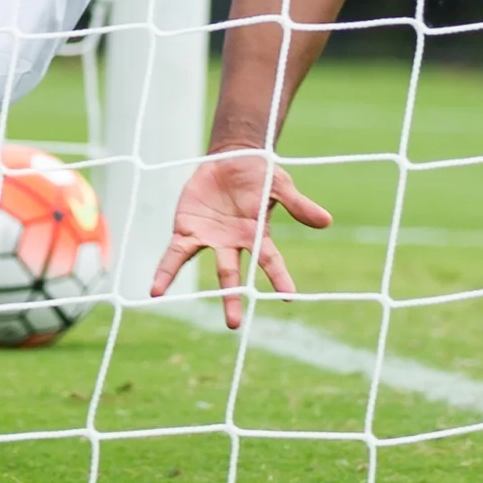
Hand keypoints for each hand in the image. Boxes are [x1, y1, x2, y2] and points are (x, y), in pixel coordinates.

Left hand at [150, 148, 331, 329]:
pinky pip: (175, 254)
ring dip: (194, 288)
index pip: (270, 261)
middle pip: (232, 274)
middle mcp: (233, 243)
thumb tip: (327, 221)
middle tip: (232, 324)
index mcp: (257, 235)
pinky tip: (156, 290)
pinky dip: (165, 271)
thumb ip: (298, 204)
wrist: (230, 158)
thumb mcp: (280, 185)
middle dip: (232, 297)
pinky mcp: (188, 230)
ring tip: (181, 307)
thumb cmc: (259, 173)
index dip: (279, 277)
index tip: (288, 296)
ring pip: (204, 268)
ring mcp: (210, 239)